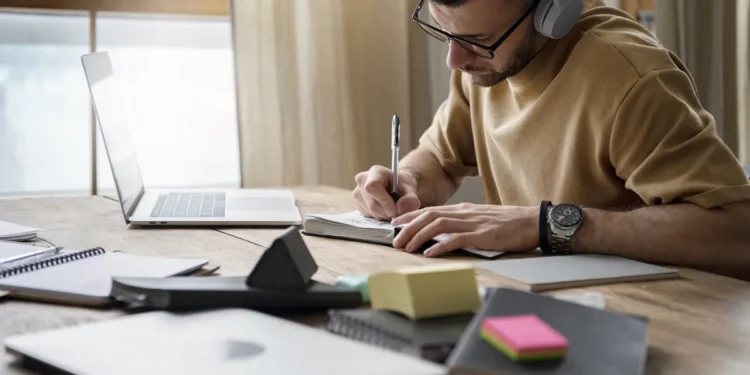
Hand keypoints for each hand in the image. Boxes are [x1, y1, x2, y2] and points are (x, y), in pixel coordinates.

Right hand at [353, 166, 420, 219]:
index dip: (383, 201)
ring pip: (370, 211)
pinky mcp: (357, 204)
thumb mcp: (411, 191)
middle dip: (386, 212)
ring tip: (392, 209)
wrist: (397, 188)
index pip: (372, 187)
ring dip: (383, 215)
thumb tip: (400, 209)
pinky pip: (368, 215)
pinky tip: (384, 210)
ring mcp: (357, 192)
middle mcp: (362, 180)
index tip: (394, 210)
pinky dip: (378, 216)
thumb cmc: (403, 187)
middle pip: (371, 203)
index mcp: (375, 172)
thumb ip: (410, 199)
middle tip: (397, 213)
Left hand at [390, 203, 538, 256]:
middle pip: (429, 216)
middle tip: (395, 241)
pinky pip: (456, 239)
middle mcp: (464, 213)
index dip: (410, 216)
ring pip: (438, 226)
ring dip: (419, 236)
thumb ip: (462, 222)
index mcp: (463, 210)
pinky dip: (440, 246)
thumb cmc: (508, 223)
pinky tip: (430, 253)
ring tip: (407, 248)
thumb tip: (443, 231)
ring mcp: (473, 223)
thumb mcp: (480, 218)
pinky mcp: (482, 235)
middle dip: (408, 228)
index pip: (430, 210)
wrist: (532, 221)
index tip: (395, 224)